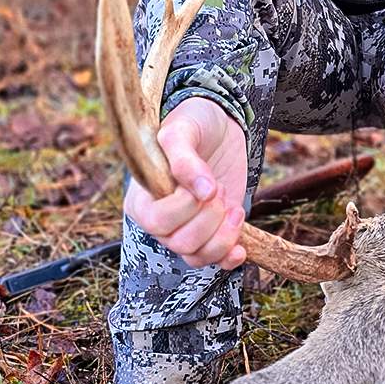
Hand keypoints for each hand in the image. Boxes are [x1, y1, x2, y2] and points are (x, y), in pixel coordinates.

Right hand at [124, 96, 250, 270]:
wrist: (218, 125)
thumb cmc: (192, 122)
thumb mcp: (183, 130)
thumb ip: (185, 158)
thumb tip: (203, 191)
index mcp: (142, 198)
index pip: (158, 221)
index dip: (185, 207)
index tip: (206, 183)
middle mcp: (160, 220)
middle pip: (181, 243)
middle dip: (209, 218)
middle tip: (220, 189)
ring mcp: (186, 228)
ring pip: (198, 256)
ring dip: (223, 236)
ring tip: (235, 208)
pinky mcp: (212, 232)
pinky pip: (214, 261)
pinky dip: (229, 258)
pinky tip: (241, 247)